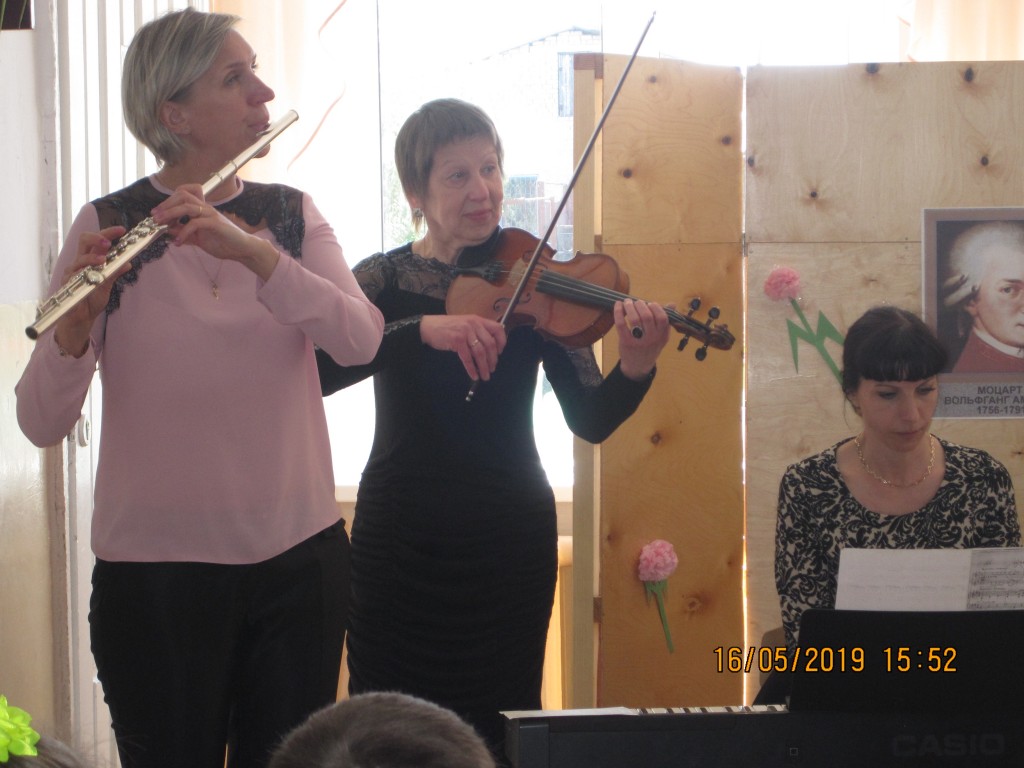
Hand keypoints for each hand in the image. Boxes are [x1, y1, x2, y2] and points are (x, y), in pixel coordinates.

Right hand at [53, 225, 128, 356]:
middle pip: (84, 240)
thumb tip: (129, 262)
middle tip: (109, 242)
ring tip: (103, 260)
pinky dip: (84, 274)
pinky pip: (74, 276)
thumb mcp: (108, 285)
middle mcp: (80, 262)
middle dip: (97, 238)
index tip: (122, 230)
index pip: (97, 240)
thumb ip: (115, 272)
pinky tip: (92, 275)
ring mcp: (72, 272)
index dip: (108, 233)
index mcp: (90, 259)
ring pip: (79, 258)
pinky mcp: (68, 284)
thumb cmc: (92, 299)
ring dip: (92, 258)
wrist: (81, 318)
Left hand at [150, 184, 278, 279]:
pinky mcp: (216, 224)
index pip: (184, 194)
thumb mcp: (199, 239)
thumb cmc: (224, 243)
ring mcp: (211, 214)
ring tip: (161, 225)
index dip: (168, 201)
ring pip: (187, 206)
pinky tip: (178, 242)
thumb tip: (168, 231)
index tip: (158, 214)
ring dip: (170, 214)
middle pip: (183, 195)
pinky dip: (183, 232)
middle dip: (166, 204)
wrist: (242, 250)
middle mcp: (206, 208)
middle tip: (155, 217)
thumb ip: (184, 234)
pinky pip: (195, 223)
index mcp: (202, 210)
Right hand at [420, 314, 506, 380]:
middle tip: (492, 369)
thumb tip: (489, 348)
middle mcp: (473, 324)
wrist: (428, 327)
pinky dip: (472, 368)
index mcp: (478, 320)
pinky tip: (474, 375)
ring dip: (484, 366)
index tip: (500, 353)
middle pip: (490, 344)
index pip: (498, 329)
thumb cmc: (446, 327)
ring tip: (485, 375)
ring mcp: (465, 332)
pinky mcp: (457, 340)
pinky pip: (467, 358)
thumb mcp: (465, 324)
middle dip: (493, 359)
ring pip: (480, 352)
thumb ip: (477, 331)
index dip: (502, 342)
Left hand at [614, 298, 670, 380]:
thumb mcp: (661, 336)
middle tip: (636, 302)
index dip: (656, 307)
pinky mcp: (626, 342)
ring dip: (630, 307)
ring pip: (634, 319)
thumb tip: (672, 304)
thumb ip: (666, 320)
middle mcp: (652, 339)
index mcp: (662, 336)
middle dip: (641, 305)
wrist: (638, 366)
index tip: (650, 304)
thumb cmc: (650, 347)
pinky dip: (618, 312)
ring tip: (627, 302)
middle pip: (647, 316)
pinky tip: (618, 306)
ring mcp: (639, 341)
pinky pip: (621, 324)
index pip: (662, 318)